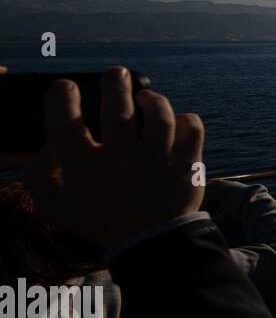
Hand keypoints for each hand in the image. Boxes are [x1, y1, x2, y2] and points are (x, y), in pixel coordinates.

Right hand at [25, 67, 204, 248]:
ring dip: (153, 99)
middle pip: (118, 112)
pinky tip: (176, 120)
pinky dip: (186, 119)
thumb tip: (48, 143)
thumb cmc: (100, 219)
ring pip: (160, 116)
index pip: (66, 126)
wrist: (150, 245)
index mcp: (86, 171)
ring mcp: (158, 163)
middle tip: (115, 73)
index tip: (66, 87)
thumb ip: (40, 175)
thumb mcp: (56, 206)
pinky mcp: (187, 166)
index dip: (61, 100)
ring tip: (145, 96)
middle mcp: (123, 163)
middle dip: (115, 84)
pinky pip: (192, 129)